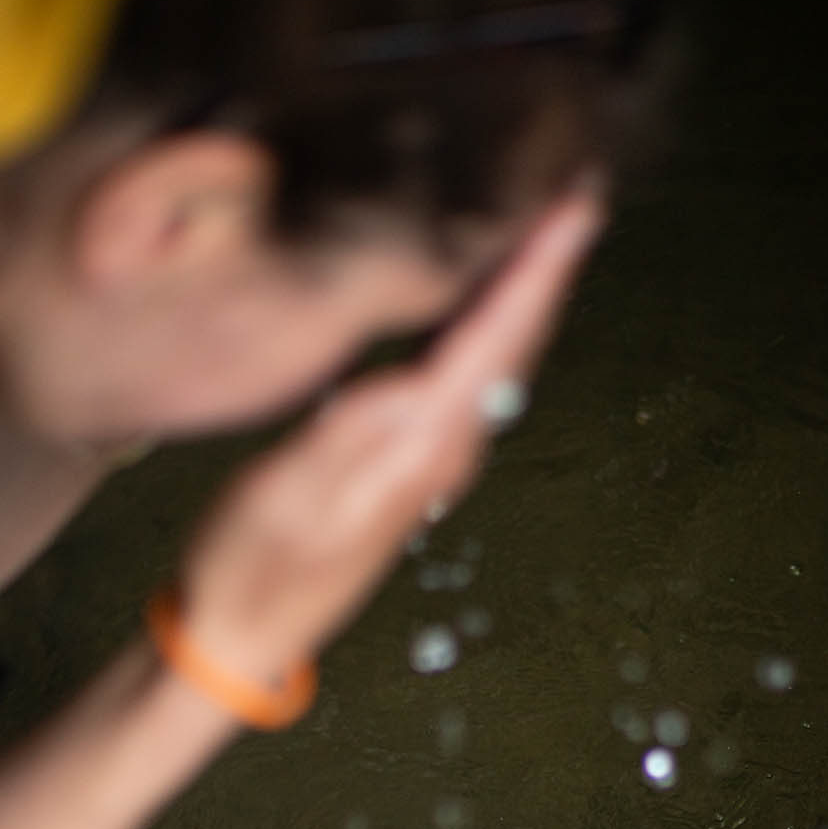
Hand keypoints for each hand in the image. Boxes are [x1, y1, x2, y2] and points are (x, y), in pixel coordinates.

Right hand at [176, 189, 604, 689]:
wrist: (246, 634)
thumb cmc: (250, 564)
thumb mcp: (286, 494)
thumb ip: (349, 437)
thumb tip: (411, 390)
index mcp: (419, 450)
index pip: (494, 343)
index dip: (537, 271)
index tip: (578, 208)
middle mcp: (443, 454)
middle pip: (515, 347)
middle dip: (549, 270)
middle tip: (582, 194)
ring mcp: (433, 463)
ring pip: (500, 364)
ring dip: (527, 297)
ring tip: (549, 231)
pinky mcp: (412, 465)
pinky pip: (470, 382)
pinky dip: (489, 330)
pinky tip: (483, 305)